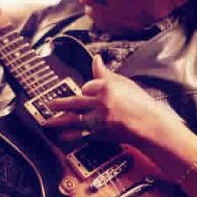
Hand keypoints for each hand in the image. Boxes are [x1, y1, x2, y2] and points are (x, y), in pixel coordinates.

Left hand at [46, 55, 170, 144]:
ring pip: (74, 119)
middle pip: (74, 102)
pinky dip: (70, 136)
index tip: (84, 92)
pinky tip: (62, 137)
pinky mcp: (101, 133)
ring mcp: (100, 119)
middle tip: (48, 104)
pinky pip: (81, 134)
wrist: (149, 125)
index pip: (87, 87)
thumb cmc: (138, 103)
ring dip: (58, 121)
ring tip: (47, 122)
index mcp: (106, 87)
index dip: (85, 90)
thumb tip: (96, 59)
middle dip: (59, 104)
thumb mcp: (123, 83)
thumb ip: (105, 74)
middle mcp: (101, 103)